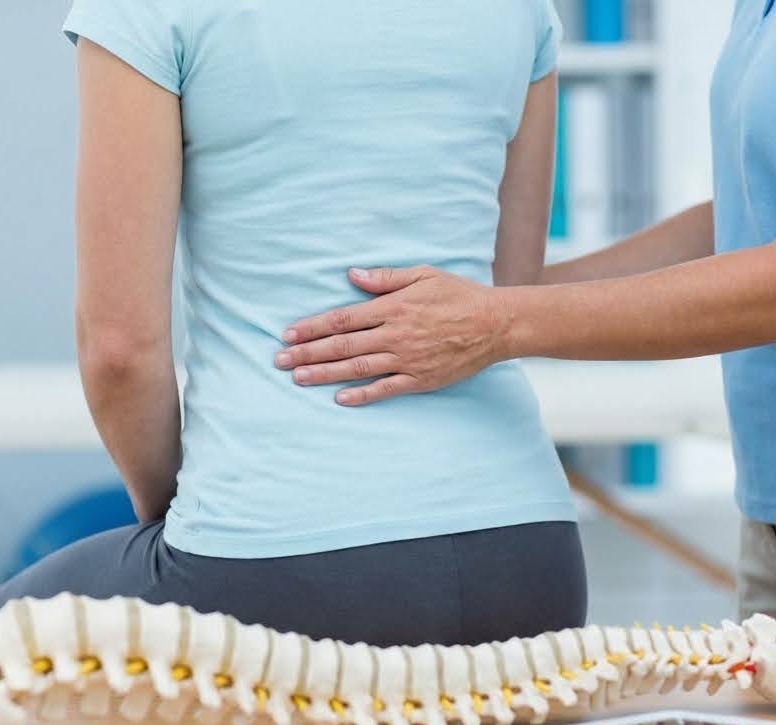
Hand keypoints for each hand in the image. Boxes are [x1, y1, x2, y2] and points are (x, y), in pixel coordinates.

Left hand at [275, 266, 509, 405]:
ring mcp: (407, 359)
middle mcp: (394, 334)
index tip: (288, 334)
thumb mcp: (422, 275)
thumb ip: (384, 278)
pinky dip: (362, 395)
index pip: (342, 319)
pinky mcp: (420, 378)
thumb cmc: (459, 295)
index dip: (312, 327)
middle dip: (307, 353)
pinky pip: (385, 389)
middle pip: (342, 346)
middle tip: (279, 361)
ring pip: (357, 368)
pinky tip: (339, 398)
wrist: (495, 323)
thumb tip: (350, 275)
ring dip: (325, 374)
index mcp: (392, 307)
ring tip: (298, 379)